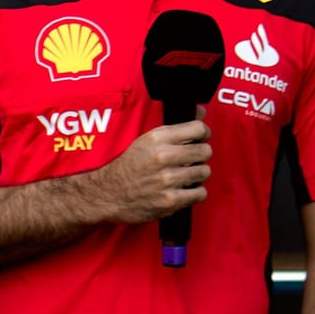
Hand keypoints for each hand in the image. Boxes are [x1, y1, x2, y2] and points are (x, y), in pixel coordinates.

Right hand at [82, 108, 211, 224]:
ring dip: (197, 174)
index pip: (198, 129)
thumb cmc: (129, 166)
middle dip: (201, 155)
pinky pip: (200, 193)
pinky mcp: (170, 200)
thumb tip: (201, 113)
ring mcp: (167, 179)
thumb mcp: (147, 140)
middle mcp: (162, 156)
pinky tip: (184, 189)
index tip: (201, 138)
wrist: (109, 194)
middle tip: (193, 159)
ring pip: (204, 172)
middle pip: (205, 151)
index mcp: (156, 138)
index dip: (203, 133)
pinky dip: (195, 192)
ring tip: (186, 175)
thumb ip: (176, 127)